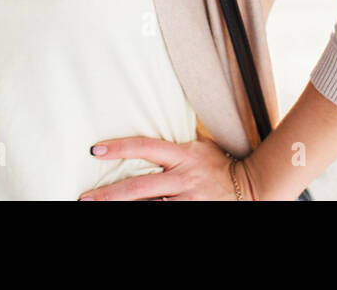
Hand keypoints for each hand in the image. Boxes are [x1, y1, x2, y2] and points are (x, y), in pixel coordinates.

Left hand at [77, 136, 257, 200]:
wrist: (251, 189)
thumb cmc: (220, 165)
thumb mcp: (200, 146)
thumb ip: (177, 142)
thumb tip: (157, 119)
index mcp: (183, 155)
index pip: (146, 147)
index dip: (120, 148)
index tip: (95, 150)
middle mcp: (183, 178)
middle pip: (139, 187)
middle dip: (110, 194)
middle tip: (85, 198)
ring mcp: (187, 200)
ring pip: (149, 207)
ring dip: (122, 209)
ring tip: (96, 208)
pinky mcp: (192, 214)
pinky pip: (163, 216)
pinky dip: (146, 215)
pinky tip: (128, 217)